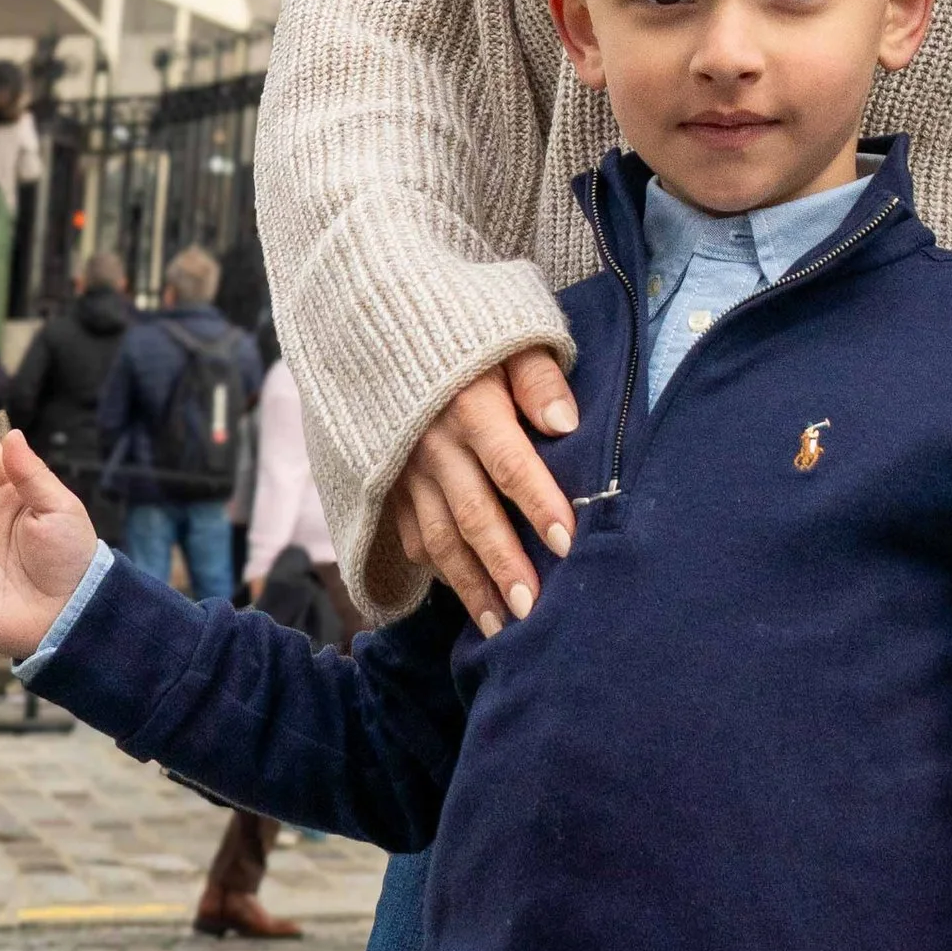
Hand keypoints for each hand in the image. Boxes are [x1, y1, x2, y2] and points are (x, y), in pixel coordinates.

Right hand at [387, 348, 578, 634]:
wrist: (383, 323)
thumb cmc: (468, 332)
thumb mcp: (509, 334)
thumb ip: (538, 377)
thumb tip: (566, 422)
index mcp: (469, 404)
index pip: (510, 463)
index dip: (539, 503)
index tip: (568, 542)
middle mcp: (433, 445)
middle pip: (473, 514)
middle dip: (504, 565)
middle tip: (533, 610)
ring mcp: (405, 470)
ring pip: (440, 539)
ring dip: (471, 586)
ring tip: (502, 627)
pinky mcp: (388, 486)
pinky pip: (412, 537)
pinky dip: (438, 571)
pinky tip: (464, 596)